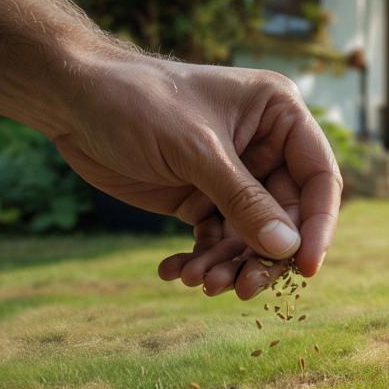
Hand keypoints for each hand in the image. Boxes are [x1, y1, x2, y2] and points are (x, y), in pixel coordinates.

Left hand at [52, 54, 340, 297]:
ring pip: (251, 236)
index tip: (306, 268)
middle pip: (287, 216)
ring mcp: (233, 176)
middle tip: (240, 289)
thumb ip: (244, 201)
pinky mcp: (201, 198)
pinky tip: (176, 272)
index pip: (318, 178)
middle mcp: (264, 147)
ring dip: (228, 264)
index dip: (317, 225)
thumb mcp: (195, 150)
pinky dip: (200, 260)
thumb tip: (288, 250)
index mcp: (279, 116)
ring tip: (198, 282)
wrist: (70, 99)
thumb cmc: (136, 101)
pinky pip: (216, 240)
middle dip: (262, 255)